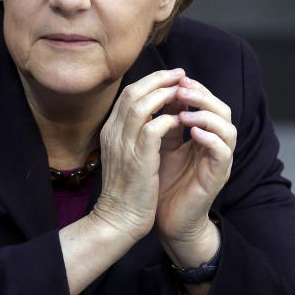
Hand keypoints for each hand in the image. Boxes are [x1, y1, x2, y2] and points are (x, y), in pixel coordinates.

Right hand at [89, 69, 185, 243]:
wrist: (119, 220)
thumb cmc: (128, 190)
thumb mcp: (128, 155)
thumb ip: (138, 133)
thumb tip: (161, 112)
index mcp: (110, 131)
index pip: (128, 94)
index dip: (151, 81)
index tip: (171, 77)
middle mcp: (113, 133)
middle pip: (133, 92)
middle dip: (159, 79)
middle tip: (181, 74)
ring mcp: (123, 145)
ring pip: (140, 104)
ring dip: (164, 94)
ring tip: (184, 91)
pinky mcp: (137, 159)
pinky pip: (153, 128)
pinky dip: (168, 119)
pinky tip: (181, 120)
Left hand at [155, 75, 235, 266]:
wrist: (163, 220)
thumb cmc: (161, 183)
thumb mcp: (159, 145)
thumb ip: (163, 122)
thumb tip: (157, 92)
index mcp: (203, 135)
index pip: (207, 102)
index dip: (194, 88)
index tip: (173, 78)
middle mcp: (215, 145)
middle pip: (222, 109)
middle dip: (202, 95)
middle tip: (180, 88)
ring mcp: (219, 161)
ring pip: (228, 128)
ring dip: (206, 115)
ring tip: (183, 111)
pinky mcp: (218, 177)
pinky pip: (223, 152)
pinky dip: (210, 138)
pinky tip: (191, 133)